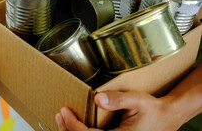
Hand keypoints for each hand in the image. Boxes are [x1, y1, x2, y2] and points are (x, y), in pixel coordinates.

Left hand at [56, 91, 182, 130]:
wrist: (168, 117)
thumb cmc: (154, 110)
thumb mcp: (137, 101)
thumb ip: (118, 100)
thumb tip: (98, 99)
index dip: (72, 125)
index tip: (64, 111)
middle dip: (68, 130)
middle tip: (59, 115)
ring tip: (62, 120)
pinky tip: (75, 125)